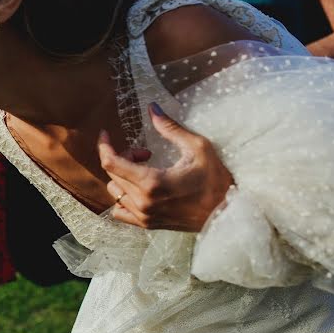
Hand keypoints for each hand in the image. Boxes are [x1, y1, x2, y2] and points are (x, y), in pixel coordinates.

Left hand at [98, 102, 232, 231]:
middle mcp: (143, 203)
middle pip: (113, 174)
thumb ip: (171, 128)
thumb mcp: (198, 148)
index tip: (106, 134)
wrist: (229, 213)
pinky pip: (120, 212)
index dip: (104, 145)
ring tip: (145, 169)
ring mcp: (144, 217)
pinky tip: (139, 189)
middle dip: (124, 157)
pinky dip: (123, 197)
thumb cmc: (216, 180)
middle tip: (145, 152)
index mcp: (152, 183)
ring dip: (123, 176)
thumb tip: (152, 108)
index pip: (111, 163)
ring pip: (115, 192)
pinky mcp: (148, 225)